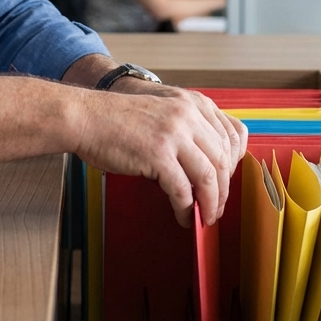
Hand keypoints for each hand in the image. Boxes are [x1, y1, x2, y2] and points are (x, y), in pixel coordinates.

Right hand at [73, 80, 246, 227]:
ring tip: (205, 217)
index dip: (233, 165)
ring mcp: (174, 134)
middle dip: (223, 190)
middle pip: (223, 159)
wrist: (87, 117)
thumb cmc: (118, 119)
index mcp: (192, 103)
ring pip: (209, 177)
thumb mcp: (162, 111)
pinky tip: (182, 216)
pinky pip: (182, 190)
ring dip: (210, 203)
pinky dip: (186, 209)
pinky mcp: (158, 155)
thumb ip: (186, 127)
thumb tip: (206, 165)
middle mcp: (188, 115)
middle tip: (216, 208)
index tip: (226, 182)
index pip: (232, 136)